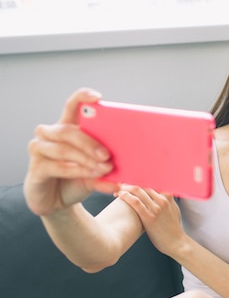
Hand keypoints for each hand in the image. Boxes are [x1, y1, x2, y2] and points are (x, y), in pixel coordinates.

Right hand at [24, 88, 117, 215]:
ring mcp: (40, 149)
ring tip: (104, 168)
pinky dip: (77, 171)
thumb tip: (124, 174)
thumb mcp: (96, 172)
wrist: (58, 200)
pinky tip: (91, 175)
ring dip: (86, 159)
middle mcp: (50, 134)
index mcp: (68, 127)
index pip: (72, 106)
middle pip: (68, 130)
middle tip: (107, 155)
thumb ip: (107, 169)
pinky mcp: (36, 168)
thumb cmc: (77, 178)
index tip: (98, 98)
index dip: (82, 98)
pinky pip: (57, 166)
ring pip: (63, 149)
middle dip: (90, 142)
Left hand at [116, 185, 185, 256]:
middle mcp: (163, 200)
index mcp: (168, 197)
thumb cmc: (174, 227)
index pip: (153, 181)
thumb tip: (161, 193)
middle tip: (122, 183)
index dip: (141, 178)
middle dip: (132, 181)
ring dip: (126, 187)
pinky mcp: (149, 218)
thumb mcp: (174, 209)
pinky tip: (119, 195)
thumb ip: (168, 199)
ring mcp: (156, 209)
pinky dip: (125, 196)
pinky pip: (135, 202)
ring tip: (119, 189)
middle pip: (144, 184)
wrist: (176, 242)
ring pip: (139, 190)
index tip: (133, 178)